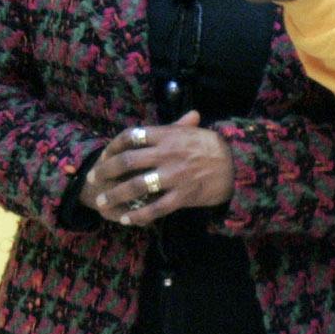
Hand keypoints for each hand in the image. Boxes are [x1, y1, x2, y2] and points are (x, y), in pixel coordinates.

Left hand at [82, 111, 235, 226]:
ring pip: (135, 187)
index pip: (131, 136)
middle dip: (105, 171)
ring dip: (114, 196)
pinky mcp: (182, 196)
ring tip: (102, 203)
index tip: (105, 154)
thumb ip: (182, 126)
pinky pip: (154, 208)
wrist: (241, 167)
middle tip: (93, 178)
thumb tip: (185, 115)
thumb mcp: (197, 132)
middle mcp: (167, 154)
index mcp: (168, 135)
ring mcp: (174, 176)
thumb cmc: (217, 148)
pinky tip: (126, 219)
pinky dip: (137, 215)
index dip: (113, 145)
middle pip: (126, 162)